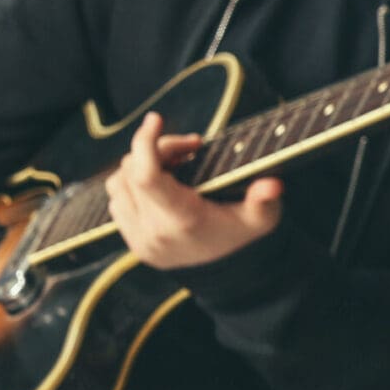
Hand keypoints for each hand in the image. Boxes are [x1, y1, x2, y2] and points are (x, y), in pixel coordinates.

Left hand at [108, 112, 282, 270]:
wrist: (224, 271)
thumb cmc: (241, 233)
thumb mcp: (261, 218)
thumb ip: (265, 200)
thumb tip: (272, 186)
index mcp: (183, 222)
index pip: (146, 177)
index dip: (145, 143)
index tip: (156, 119)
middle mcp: (155, 232)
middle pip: (132, 172)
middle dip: (155, 149)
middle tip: (187, 148)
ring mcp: (139, 239)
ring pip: (118, 184)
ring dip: (140, 166)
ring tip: (173, 165)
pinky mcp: (131, 242)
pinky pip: (116, 200)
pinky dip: (132, 185)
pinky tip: (160, 185)